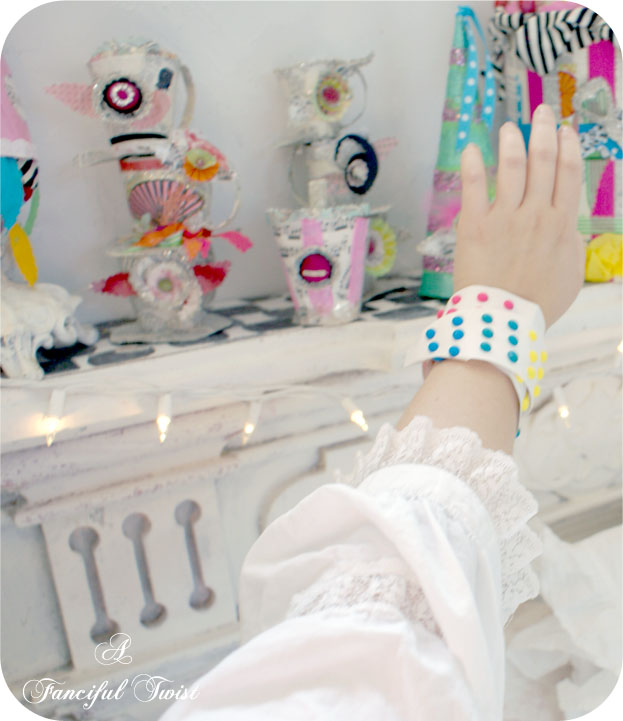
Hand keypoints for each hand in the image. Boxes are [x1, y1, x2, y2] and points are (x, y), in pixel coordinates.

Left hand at [453, 104, 584, 326]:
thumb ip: (571, 245)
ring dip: (511, 141)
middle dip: (544, 131)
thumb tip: (569, 228)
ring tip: (508, 127)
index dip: (568, 147)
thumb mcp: (571, 275)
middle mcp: (536, 214)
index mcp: (562, 224)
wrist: (503, 321)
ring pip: (511, 167)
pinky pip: (474, 186)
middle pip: (543, 162)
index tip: (565, 130)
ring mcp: (504, 217)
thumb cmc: (538, 304)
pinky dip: (473, 163)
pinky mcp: (474, 225)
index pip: (568, 174)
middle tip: (541, 113)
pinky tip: (472, 147)